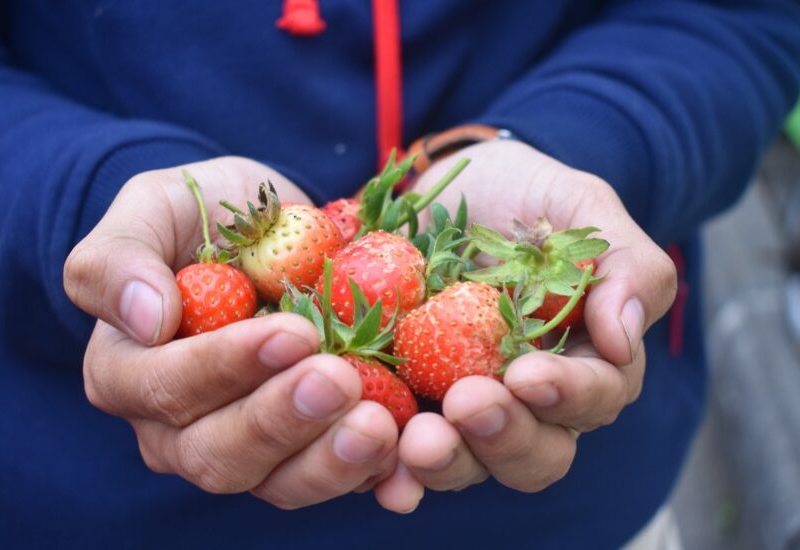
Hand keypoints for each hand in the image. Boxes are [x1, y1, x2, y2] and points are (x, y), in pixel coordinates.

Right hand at [64, 157, 399, 508]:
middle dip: (282, 419)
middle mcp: (179, 428)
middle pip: (218, 454)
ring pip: (277, 482)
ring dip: (329, 460)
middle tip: (339, 378)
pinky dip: (372, 475)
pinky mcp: (304, 449)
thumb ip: (118, 259)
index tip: (290, 332)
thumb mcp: (151, 211)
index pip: (165, 388)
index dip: (224, 368)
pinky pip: (332, 478)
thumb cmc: (199, 218)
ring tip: (380, 425)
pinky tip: (407, 457)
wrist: (266, 232)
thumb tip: (145, 318)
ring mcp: (246, 446)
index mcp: (129, 373)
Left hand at [373, 140, 676, 506]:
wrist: (443, 187)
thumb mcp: (583, 210)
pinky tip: (383, 475)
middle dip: (504, 438)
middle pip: (534, 454)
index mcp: (582, 362)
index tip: (529, 375)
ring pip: (467, 463)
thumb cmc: (524, 197)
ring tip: (419, 440)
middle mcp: (524, 401)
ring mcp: (460, 405)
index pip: (593, 398)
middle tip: (468, 404)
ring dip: (446, 462)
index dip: (568, 395)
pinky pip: (398, 452)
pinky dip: (391, 471)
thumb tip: (623, 341)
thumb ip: (626, 266)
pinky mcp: (404, 400)